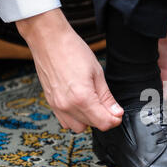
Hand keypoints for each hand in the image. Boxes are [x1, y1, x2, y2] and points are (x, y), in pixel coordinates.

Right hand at [16, 8, 122, 132]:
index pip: (103, 123)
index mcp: (82, 98)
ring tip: (94, 104)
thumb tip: (116, 112)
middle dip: (104, 118)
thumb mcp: (97, 73)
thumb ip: (107, 97)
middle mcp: (67, 105)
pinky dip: (75, 118)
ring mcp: (57, 105)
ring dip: (89, 120)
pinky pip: (65, 121)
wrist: (49, 40)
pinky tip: (81, 105)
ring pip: (78, 127)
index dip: (114, 120)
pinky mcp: (51, 103)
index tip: (118, 113)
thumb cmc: (71, 50)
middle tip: (109, 105)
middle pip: (92, 126)